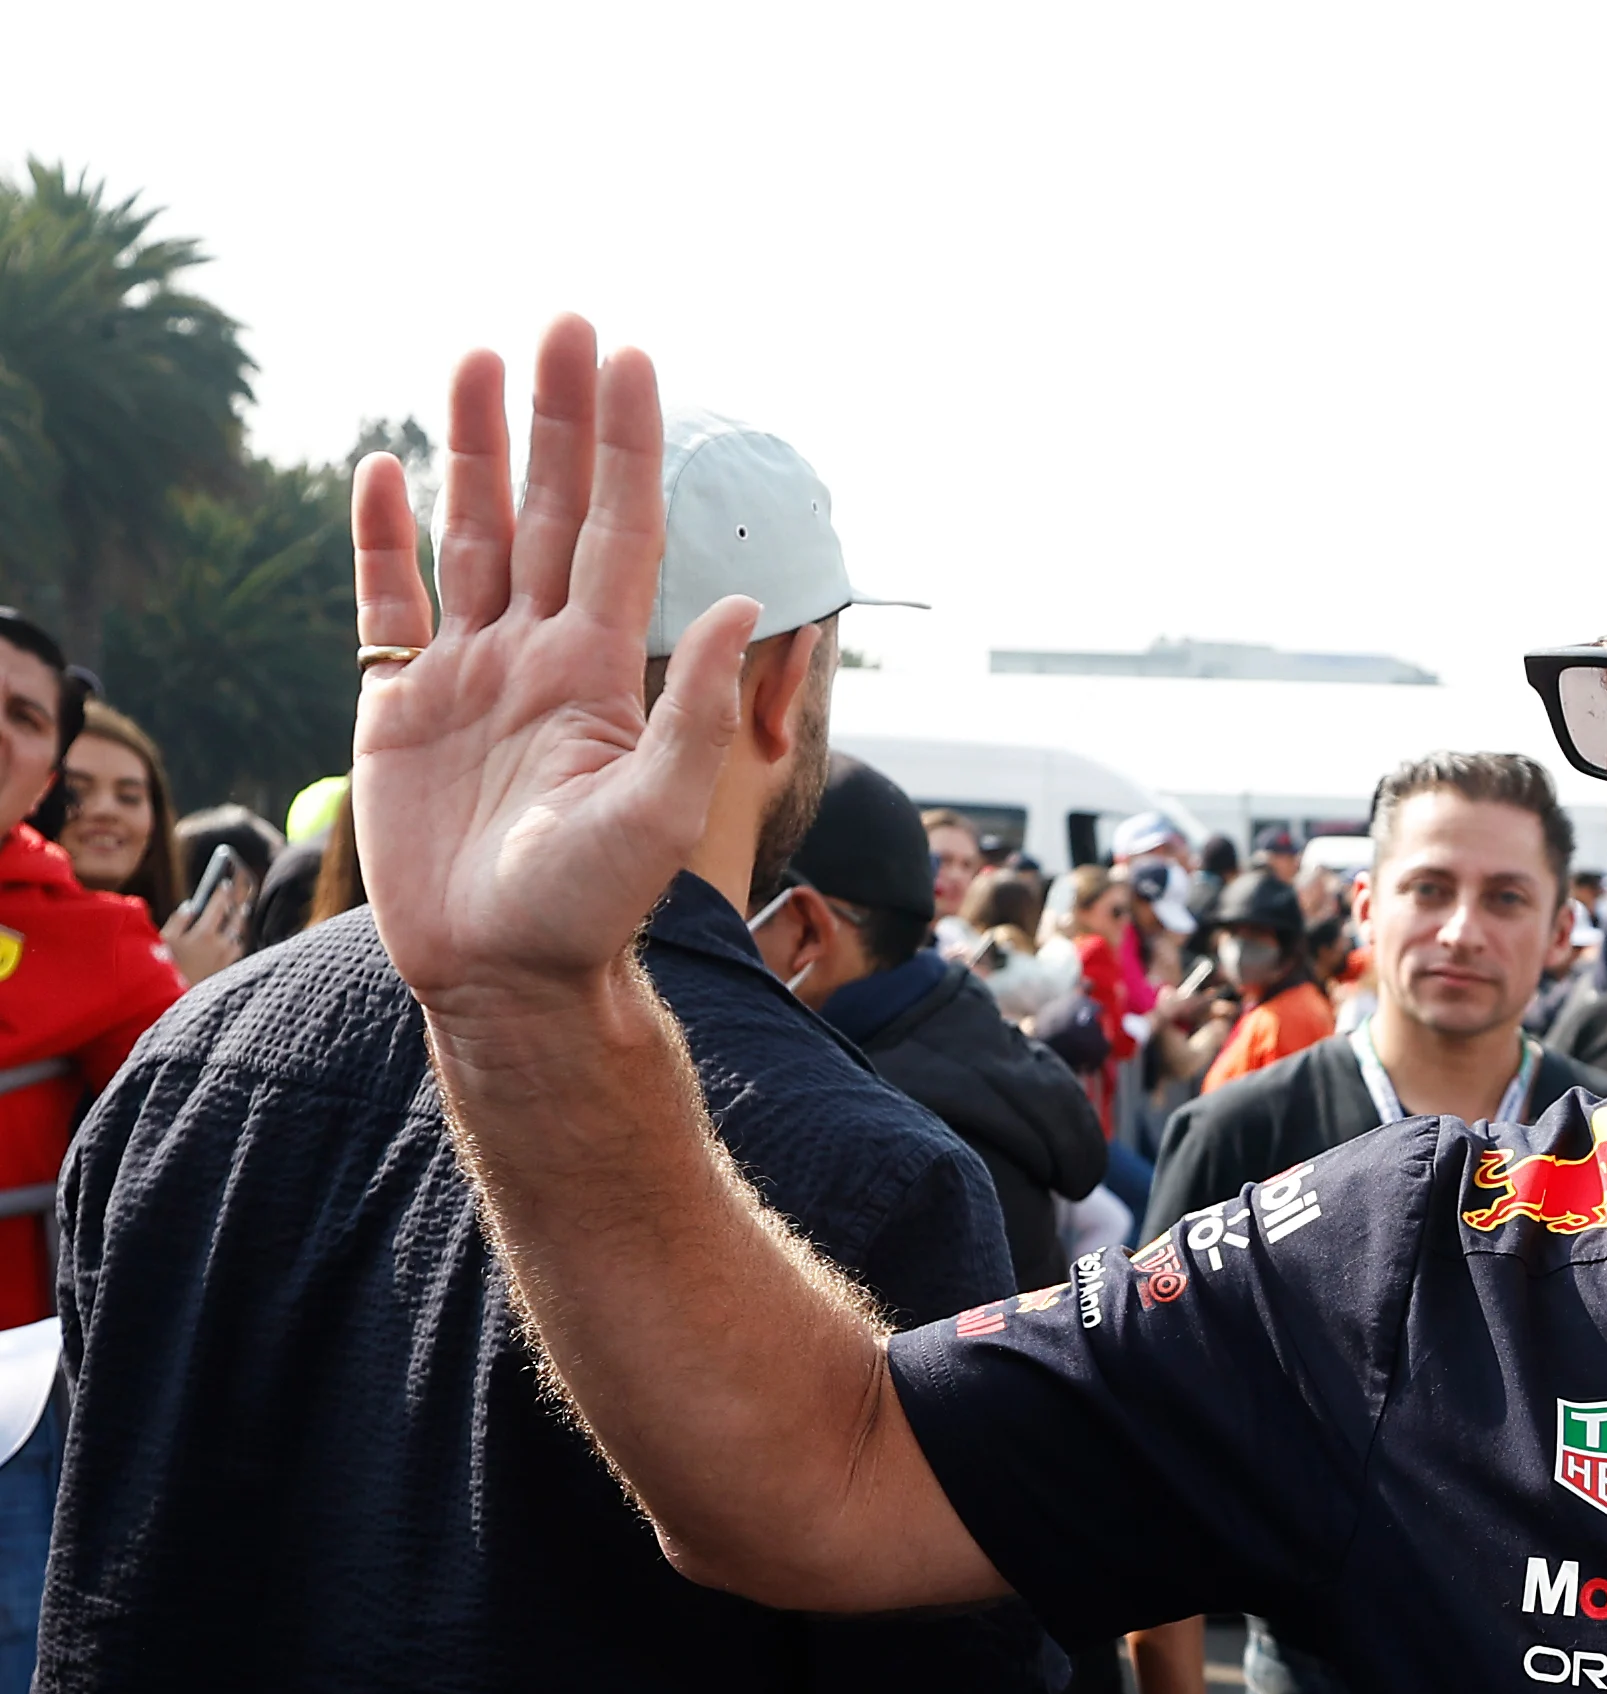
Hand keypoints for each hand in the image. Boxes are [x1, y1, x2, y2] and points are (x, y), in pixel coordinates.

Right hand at [158, 874, 244, 983]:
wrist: (168, 1000)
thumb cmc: (161, 968)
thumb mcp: (163, 940)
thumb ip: (178, 921)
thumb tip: (190, 907)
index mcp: (204, 934)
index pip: (219, 907)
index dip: (223, 893)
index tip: (227, 883)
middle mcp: (220, 946)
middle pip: (236, 921)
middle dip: (238, 907)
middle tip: (241, 897)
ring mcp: (225, 961)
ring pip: (239, 938)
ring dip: (239, 927)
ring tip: (239, 918)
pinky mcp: (225, 973)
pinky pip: (236, 954)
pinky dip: (235, 943)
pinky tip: (232, 942)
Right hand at [350, 316, 760, 1028]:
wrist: (504, 974)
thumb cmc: (590, 908)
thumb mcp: (660, 811)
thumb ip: (699, 711)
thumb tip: (743, 607)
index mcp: (601, 670)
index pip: (618, 530)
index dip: (625, 447)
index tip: (631, 360)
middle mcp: (538, 655)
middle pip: (546, 511)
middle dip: (555, 420)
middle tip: (561, 325)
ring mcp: (467, 675)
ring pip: (469, 537)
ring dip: (472, 450)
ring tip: (476, 359)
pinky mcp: (397, 708)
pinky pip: (385, 604)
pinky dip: (382, 538)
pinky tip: (387, 469)